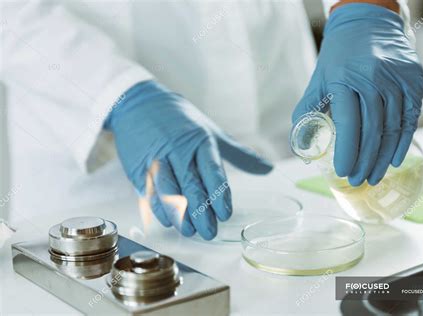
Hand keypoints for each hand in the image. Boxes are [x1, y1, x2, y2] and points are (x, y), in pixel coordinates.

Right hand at [105, 81, 272, 239]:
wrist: (138, 103)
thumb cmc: (180, 120)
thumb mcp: (211, 132)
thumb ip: (239, 154)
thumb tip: (269, 169)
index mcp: (199, 140)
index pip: (211, 170)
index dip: (219, 194)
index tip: (225, 214)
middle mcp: (177, 150)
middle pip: (190, 184)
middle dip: (200, 211)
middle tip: (210, 232)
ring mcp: (156, 158)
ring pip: (167, 191)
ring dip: (178, 214)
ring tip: (190, 231)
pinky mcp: (138, 166)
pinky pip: (148, 191)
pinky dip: (158, 208)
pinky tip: (168, 221)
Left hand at [292, 3, 422, 185]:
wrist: (367, 24)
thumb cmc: (338, 58)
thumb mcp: (318, 81)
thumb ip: (307, 112)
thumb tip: (301, 148)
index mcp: (344, 79)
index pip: (348, 123)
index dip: (347, 151)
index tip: (344, 172)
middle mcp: (373, 78)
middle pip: (372, 130)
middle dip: (364, 161)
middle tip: (358, 181)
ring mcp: (396, 79)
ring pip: (392, 127)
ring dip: (383, 157)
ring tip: (373, 177)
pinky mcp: (414, 80)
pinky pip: (410, 117)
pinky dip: (402, 141)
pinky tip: (393, 159)